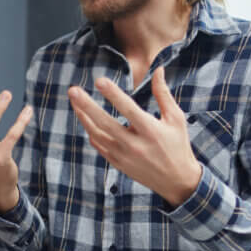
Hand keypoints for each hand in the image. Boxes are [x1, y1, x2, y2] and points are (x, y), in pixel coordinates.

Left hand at [67, 67, 201, 205]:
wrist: (176, 181)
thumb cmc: (177, 145)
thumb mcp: (176, 118)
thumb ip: (163, 94)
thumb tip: (158, 69)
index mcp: (150, 130)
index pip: (128, 109)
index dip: (113, 94)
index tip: (99, 80)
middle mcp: (135, 144)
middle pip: (105, 123)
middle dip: (87, 106)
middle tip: (72, 90)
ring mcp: (123, 156)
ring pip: (96, 135)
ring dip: (83, 117)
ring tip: (74, 101)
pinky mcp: (117, 164)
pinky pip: (98, 146)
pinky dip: (91, 132)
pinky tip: (85, 119)